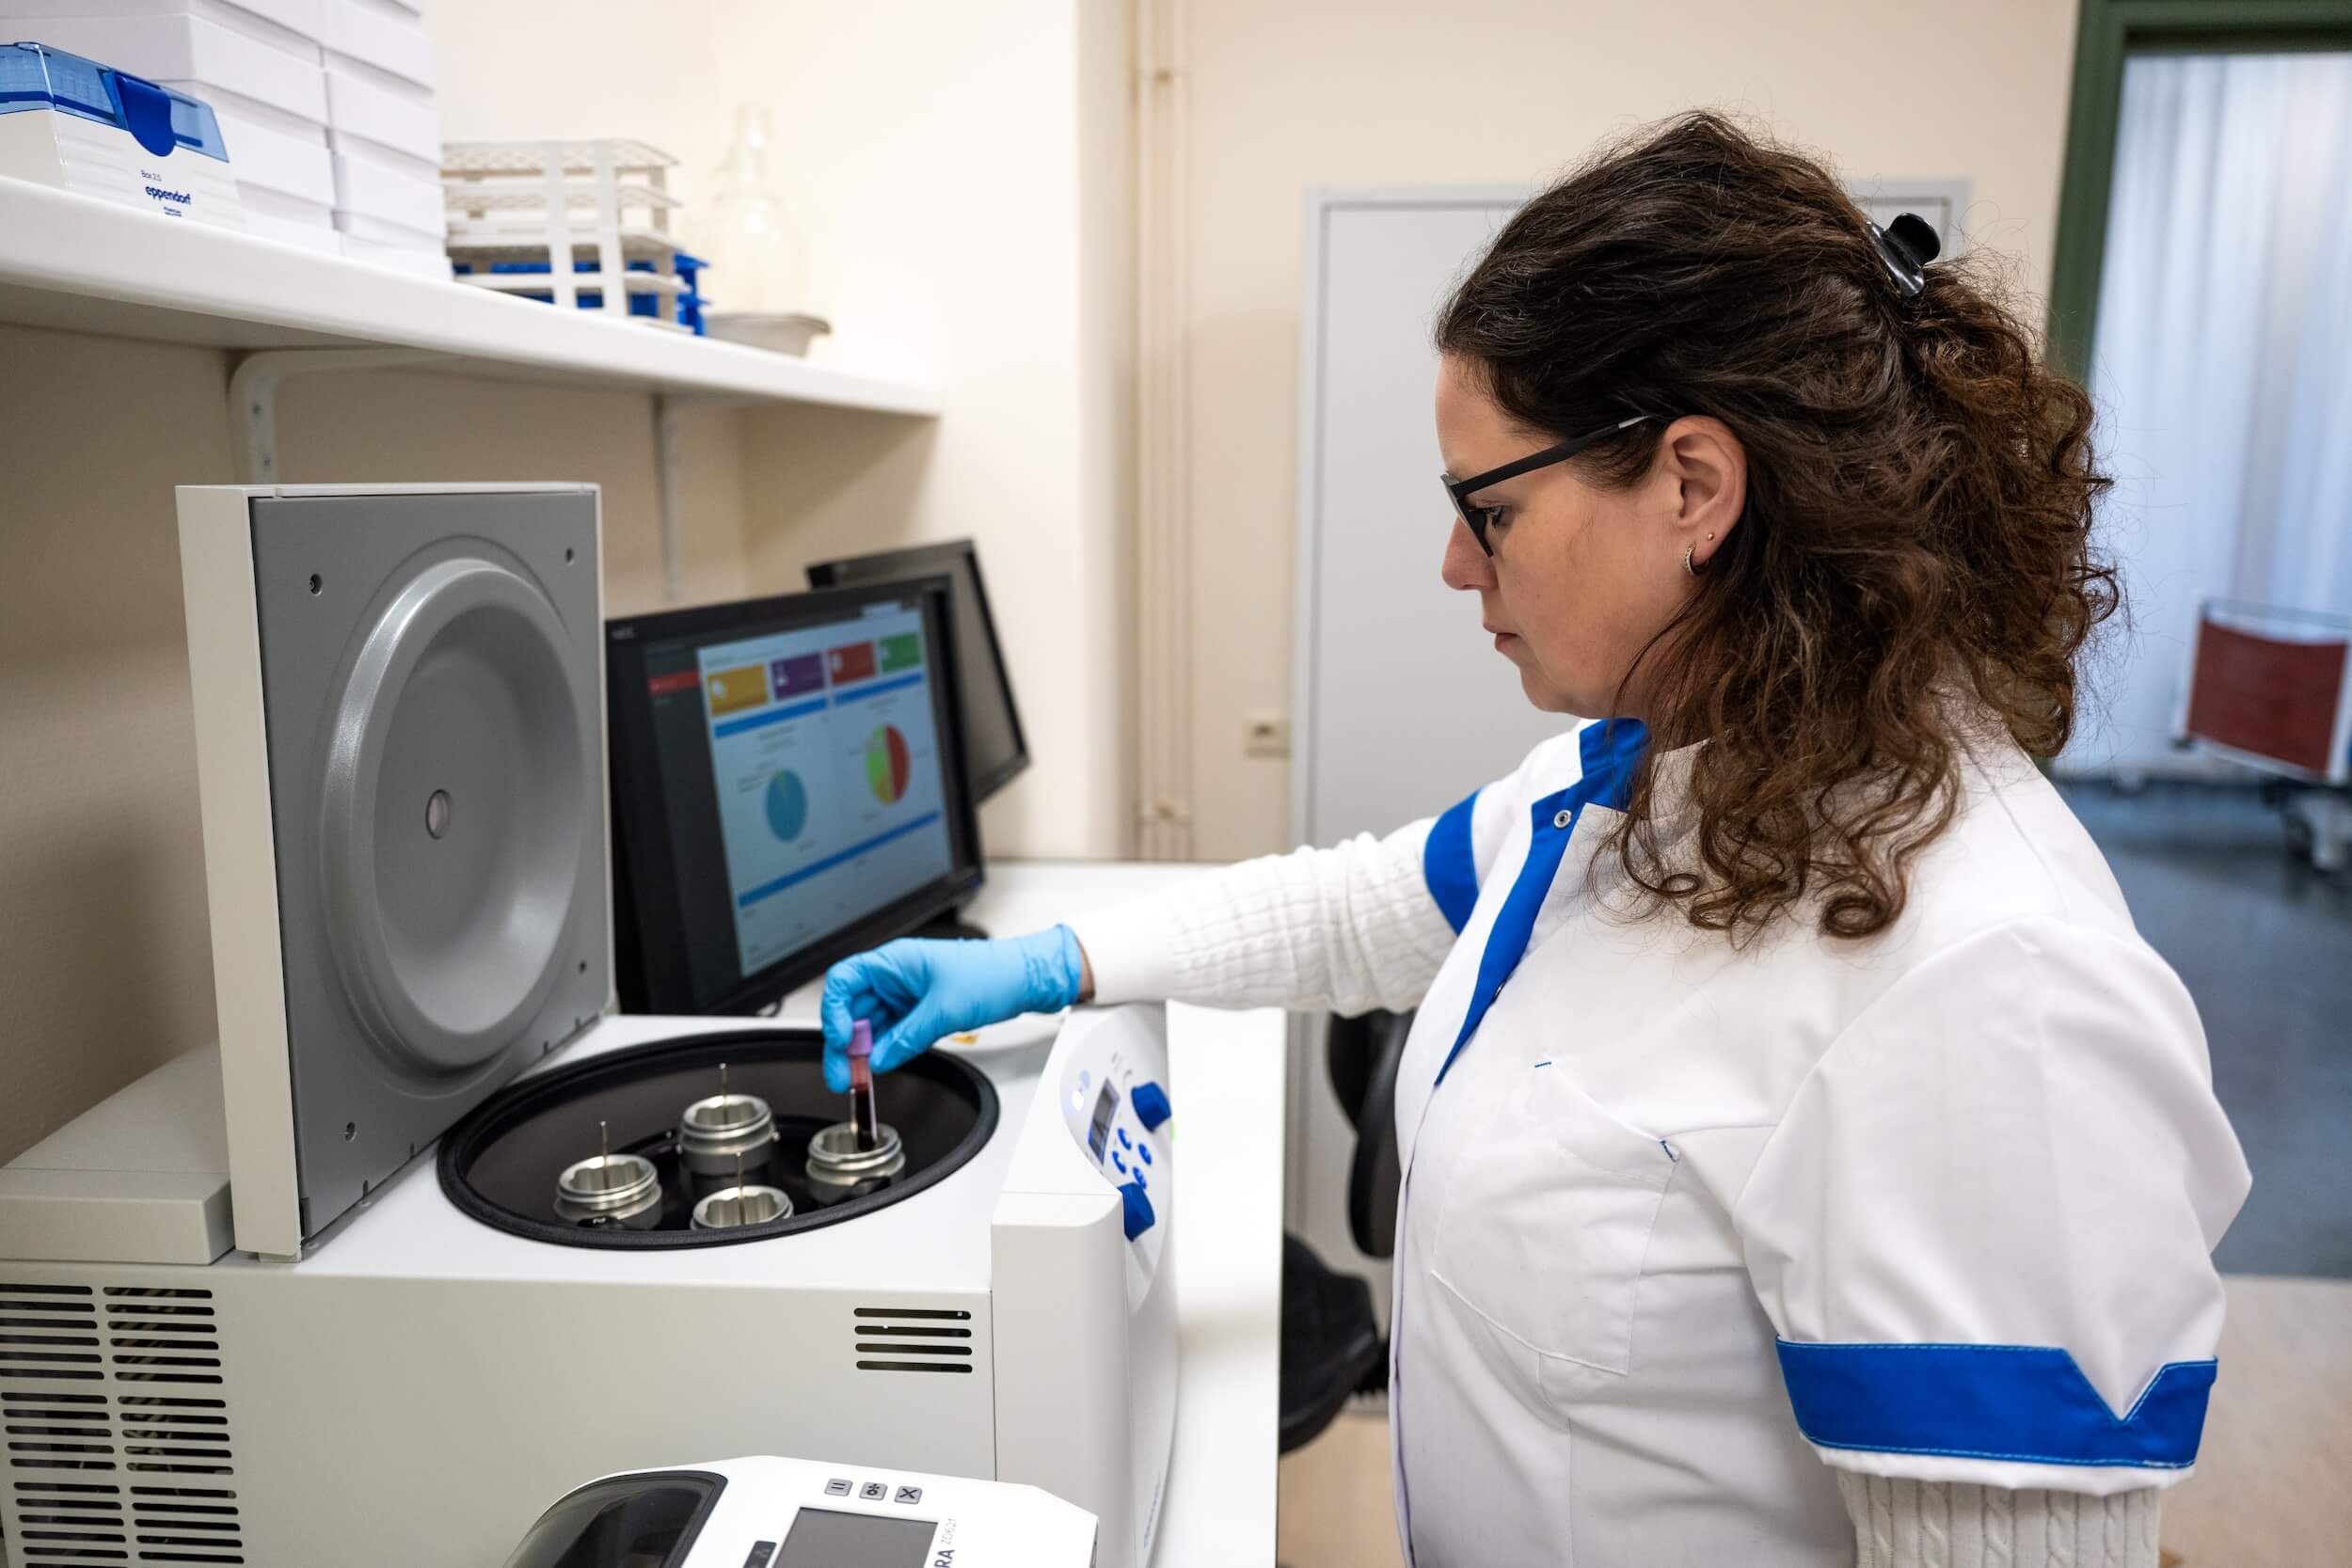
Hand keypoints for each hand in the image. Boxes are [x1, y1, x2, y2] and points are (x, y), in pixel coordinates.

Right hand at [820, 925, 1085, 1091]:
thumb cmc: (993, 974)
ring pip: (871, 1024)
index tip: (841, 1039)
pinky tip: (879, 1066)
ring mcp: (907, 994)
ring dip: (862, 1050)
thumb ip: (907, 1037)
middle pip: (853, 1008)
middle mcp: (895, 976)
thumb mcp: (945, 1010)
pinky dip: (883, 1049)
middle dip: (844, 1042)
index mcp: (895, 961)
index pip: (844, 980)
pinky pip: (891, 1031)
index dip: (834, 1011)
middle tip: (842, 1073)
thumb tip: (879, 1059)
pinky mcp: (920, 1010)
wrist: (1027, 978)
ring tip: (856, 1078)